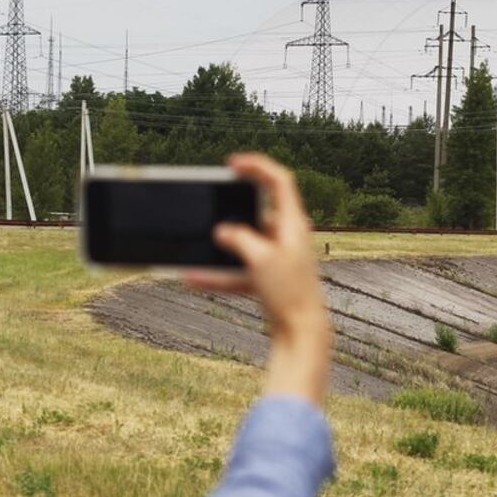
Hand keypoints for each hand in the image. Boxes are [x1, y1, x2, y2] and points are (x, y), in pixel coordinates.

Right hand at [185, 153, 332, 405]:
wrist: (302, 332)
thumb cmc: (289, 293)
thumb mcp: (260, 259)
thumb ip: (238, 239)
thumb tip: (222, 231)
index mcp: (293, 223)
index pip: (279, 181)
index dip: (257, 167)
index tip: (232, 164)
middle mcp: (288, 236)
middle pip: (258, 210)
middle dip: (232, 208)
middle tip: (211, 201)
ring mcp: (278, 257)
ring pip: (244, 242)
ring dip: (221, 245)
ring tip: (197, 243)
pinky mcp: (269, 278)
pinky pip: (239, 269)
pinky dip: (219, 274)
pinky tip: (193, 279)